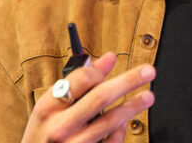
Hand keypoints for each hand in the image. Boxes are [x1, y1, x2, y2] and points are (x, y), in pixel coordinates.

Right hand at [21, 52, 154, 142]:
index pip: (81, 79)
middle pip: (101, 97)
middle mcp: (60, 127)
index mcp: (48, 107)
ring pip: (110, 121)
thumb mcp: (51, 107)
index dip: (101, 70)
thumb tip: (108, 58)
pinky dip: (121, 131)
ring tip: (148, 96)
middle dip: (128, 81)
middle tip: (148, 71)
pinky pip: (110, 142)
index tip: (115, 63)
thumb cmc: (43, 133)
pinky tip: (126, 123)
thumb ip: (78, 82)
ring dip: (133, 106)